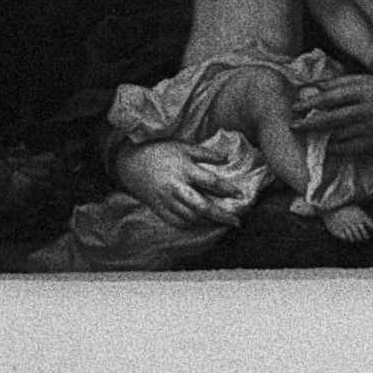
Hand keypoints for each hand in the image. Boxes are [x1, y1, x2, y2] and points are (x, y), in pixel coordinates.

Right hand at [114, 141, 252, 227]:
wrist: (131, 164)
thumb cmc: (160, 152)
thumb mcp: (183, 147)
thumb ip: (205, 153)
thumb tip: (226, 158)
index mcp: (185, 170)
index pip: (211, 183)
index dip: (227, 190)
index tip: (240, 195)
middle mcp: (177, 188)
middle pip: (203, 206)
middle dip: (221, 216)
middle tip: (237, 222)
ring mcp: (167, 200)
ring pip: (191, 217)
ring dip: (208, 222)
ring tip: (220, 223)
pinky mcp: (159, 209)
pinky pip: (177, 222)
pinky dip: (191, 225)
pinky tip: (200, 224)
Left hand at [291, 74, 372, 158]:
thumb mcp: (366, 81)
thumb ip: (340, 84)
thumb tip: (313, 87)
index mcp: (362, 88)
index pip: (330, 96)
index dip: (310, 102)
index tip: (294, 106)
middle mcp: (365, 106)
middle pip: (331, 117)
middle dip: (309, 122)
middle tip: (293, 125)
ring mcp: (370, 125)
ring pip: (339, 133)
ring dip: (320, 135)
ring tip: (306, 135)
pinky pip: (350, 146)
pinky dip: (336, 147)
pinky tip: (326, 146)